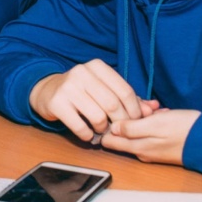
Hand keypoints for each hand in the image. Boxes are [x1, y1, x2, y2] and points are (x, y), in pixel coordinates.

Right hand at [29, 59, 159, 141]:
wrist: (47, 90)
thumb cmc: (82, 91)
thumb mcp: (104, 88)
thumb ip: (129, 98)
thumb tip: (154, 108)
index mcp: (97, 66)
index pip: (125, 91)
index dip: (134, 111)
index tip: (135, 122)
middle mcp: (82, 72)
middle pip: (113, 104)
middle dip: (120, 123)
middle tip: (120, 131)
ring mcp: (68, 87)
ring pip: (98, 116)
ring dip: (103, 129)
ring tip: (101, 130)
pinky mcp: (57, 103)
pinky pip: (80, 126)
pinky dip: (88, 135)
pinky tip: (88, 134)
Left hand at [100, 109, 200, 164]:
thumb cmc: (184, 130)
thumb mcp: (155, 125)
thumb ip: (131, 129)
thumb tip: (111, 129)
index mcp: (137, 147)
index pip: (108, 141)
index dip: (107, 123)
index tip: (115, 110)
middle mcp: (141, 150)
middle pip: (122, 132)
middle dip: (128, 116)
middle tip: (143, 107)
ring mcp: (151, 147)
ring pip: (136, 128)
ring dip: (142, 115)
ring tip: (156, 108)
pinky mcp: (160, 143)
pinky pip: (148, 129)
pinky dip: (152, 118)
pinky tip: (162, 112)